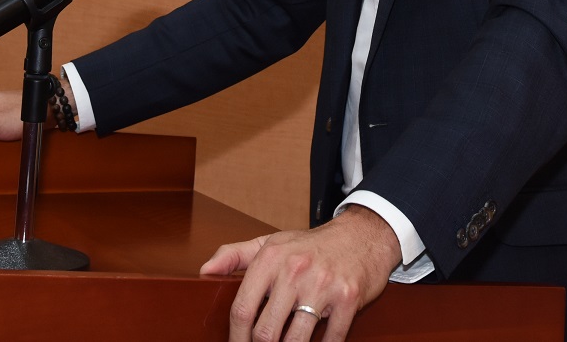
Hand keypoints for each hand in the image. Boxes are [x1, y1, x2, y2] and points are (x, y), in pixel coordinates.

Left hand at [201, 207, 399, 341]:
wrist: (362, 236)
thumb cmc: (311, 245)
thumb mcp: (271, 243)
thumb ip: (234, 255)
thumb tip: (204, 271)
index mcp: (271, 258)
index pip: (242, 309)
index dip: (236, 339)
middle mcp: (295, 270)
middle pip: (265, 333)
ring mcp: (323, 285)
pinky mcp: (348, 298)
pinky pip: (331, 341)